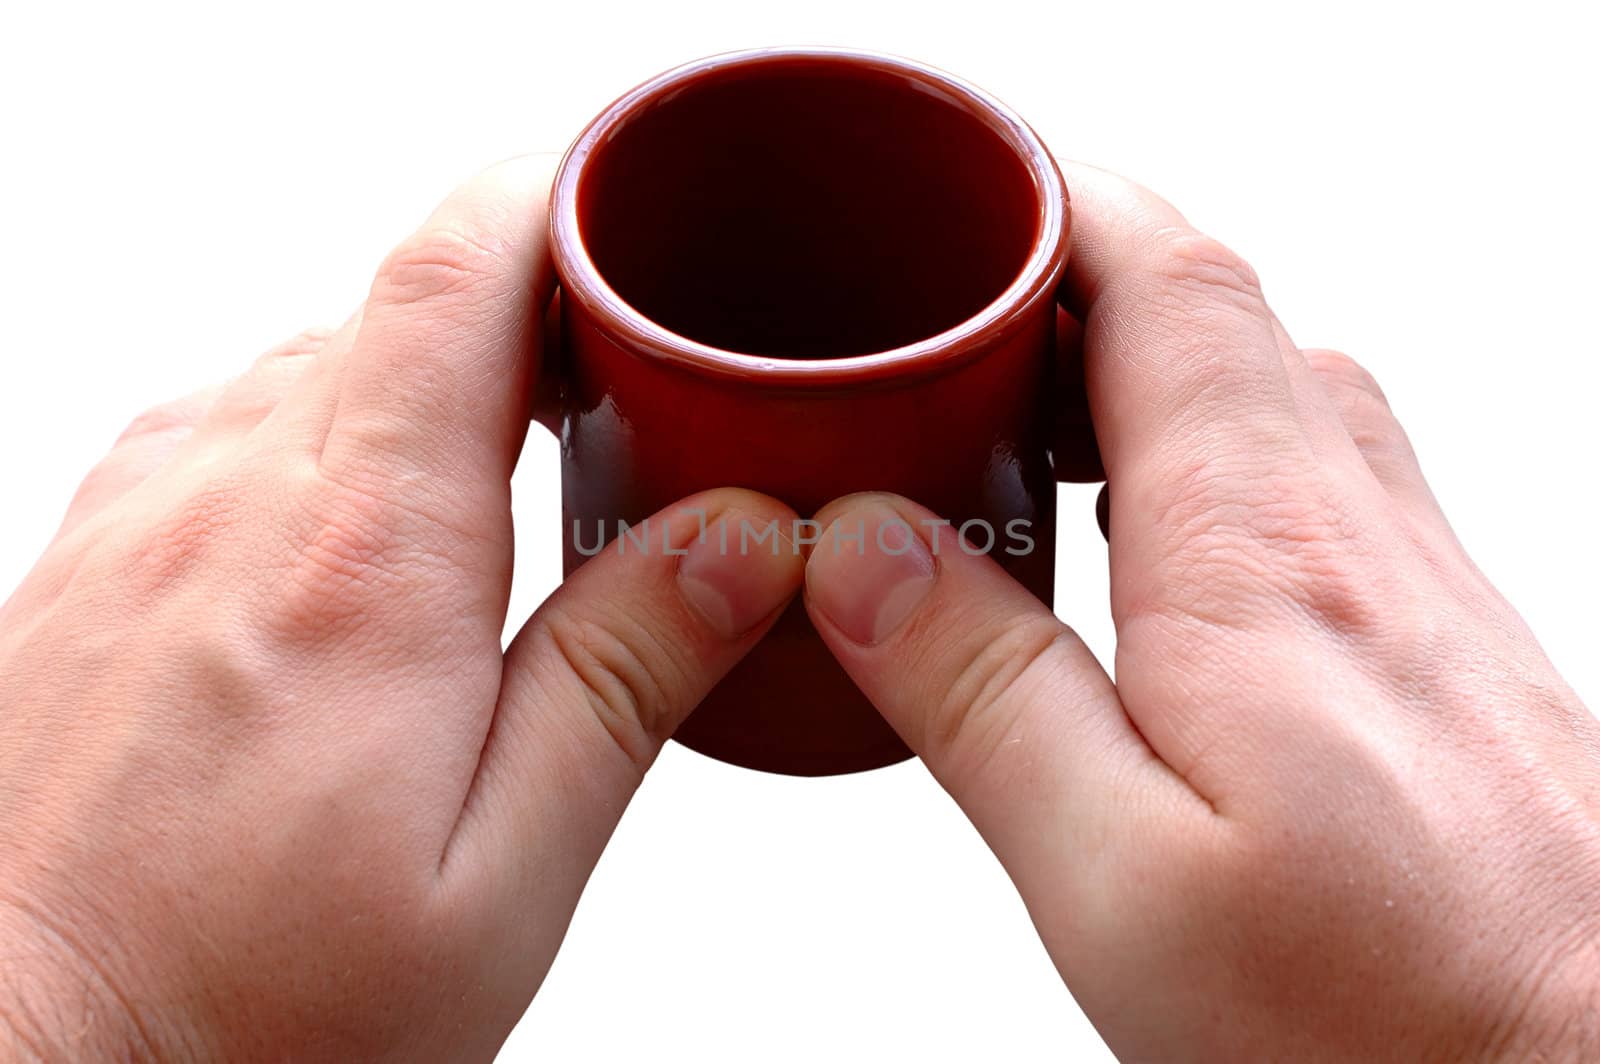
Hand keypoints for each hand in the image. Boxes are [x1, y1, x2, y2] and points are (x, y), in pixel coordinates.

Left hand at [0, 156, 801, 1059]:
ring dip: (435, 372)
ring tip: (520, 452)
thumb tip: (740, 533)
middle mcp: (232, 501)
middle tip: (625, 373)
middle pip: (400, 300)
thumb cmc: (247, 1007)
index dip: (558, 198)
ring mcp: (143, 517)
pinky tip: (374, 520)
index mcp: (364, 561)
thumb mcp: (497, 877)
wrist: (32, 1060)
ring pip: (321, 355)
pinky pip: (236, 419)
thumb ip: (622, 676)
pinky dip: (335, 425)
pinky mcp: (95, 556)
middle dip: (531, 301)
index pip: (456, 274)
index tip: (637, 209)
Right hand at [802, 163, 1599, 1060]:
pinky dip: (1201, 445)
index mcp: (1262, 560)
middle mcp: (1359, 536)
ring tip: (1020, 415)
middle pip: (1218, 313)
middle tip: (955, 316)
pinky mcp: (1436, 642)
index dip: (1061, 205)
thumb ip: (983, 696)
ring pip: (1270, 383)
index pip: (1171, 284)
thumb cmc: (1391, 1019)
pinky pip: (1310, 470)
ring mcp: (1415, 581)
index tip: (961, 190)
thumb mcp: (1123, 882)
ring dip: (1141, 359)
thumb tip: (858, 549)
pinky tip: (1142, 541)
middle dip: (1075, 276)